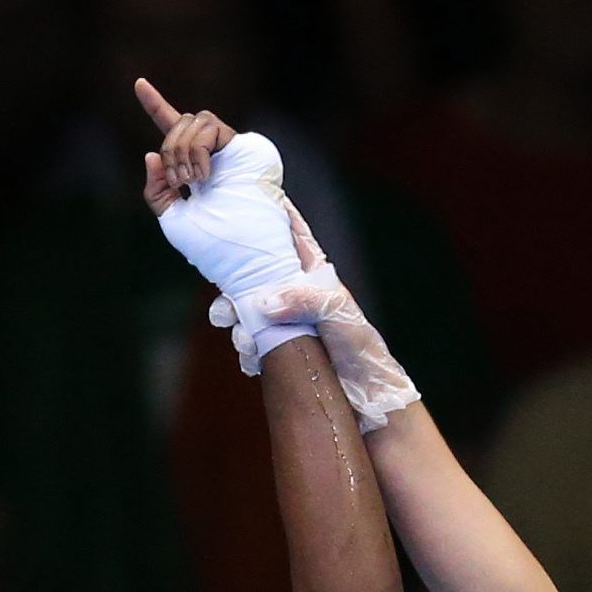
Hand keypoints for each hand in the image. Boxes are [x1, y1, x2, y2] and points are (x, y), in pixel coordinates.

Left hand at [132, 82, 307, 308]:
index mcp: (193, 169)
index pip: (171, 132)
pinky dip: (198, 149)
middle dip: (169, 149)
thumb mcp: (171, 217)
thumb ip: (156, 189)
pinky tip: (205, 175)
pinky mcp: (243, 146)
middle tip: (179, 182)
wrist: (242, 252)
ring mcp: (228, 150)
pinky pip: (209, 125)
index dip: (154, 105)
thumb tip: (153, 154)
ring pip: (191, 120)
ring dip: (182, 150)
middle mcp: (211, 155)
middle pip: (177, 123)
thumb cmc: (211, 244)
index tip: (138, 83)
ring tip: (194, 182)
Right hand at [191, 198, 423, 429]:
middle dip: (231, 287)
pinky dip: (247, 351)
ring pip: (246, 310)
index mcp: (312, 273)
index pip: (290, 232)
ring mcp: (286, 319)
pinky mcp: (280, 346)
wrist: (366, 393)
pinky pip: (252, 342)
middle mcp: (295, 292)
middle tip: (225, 307)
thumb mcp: (336, 312)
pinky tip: (251, 359)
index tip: (244, 198)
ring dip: (236, 325)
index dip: (270, 213)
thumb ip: (302, 299)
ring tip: (243, 341)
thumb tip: (262, 302)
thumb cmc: (359, 346)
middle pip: (252, 274)